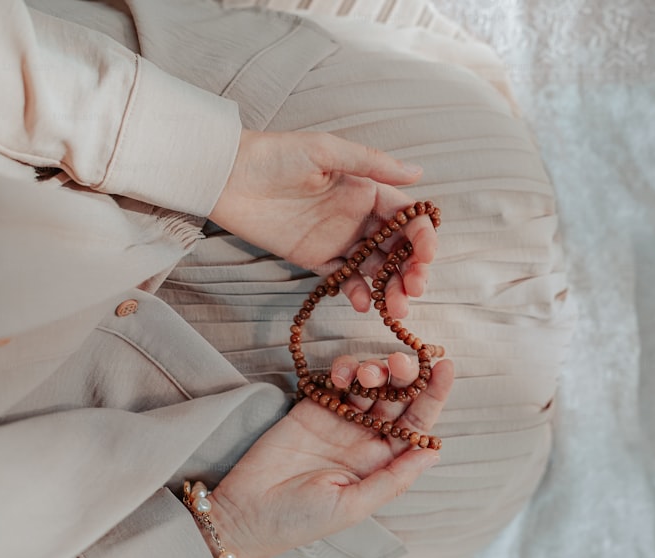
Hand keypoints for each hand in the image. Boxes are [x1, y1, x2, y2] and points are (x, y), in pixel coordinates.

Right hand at [207, 353, 453, 557]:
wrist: (245, 513)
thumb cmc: (302, 520)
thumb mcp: (353, 505)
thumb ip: (393, 478)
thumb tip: (433, 451)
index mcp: (384, 463)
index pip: (417, 424)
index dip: (434, 395)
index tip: (446, 366)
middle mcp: (367, 438)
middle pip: (397, 397)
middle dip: (405, 374)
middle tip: (399, 363)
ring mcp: (340, 420)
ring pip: (369, 383)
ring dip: (374, 370)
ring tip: (365, 375)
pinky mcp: (312, 406)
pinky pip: (336, 380)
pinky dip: (344, 370)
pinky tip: (342, 376)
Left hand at [208, 131, 437, 318]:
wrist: (227, 176)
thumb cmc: (275, 155)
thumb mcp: (325, 150)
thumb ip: (371, 163)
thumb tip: (418, 172)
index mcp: (366, 190)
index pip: (406, 217)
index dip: (422, 237)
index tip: (427, 256)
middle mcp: (358, 217)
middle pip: (397, 249)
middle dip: (411, 271)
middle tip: (415, 289)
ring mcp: (339, 240)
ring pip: (376, 269)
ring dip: (390, 289)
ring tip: (395, 309)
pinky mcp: (316, 258)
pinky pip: (345, 279)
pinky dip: (358, 293)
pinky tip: (364, 303)